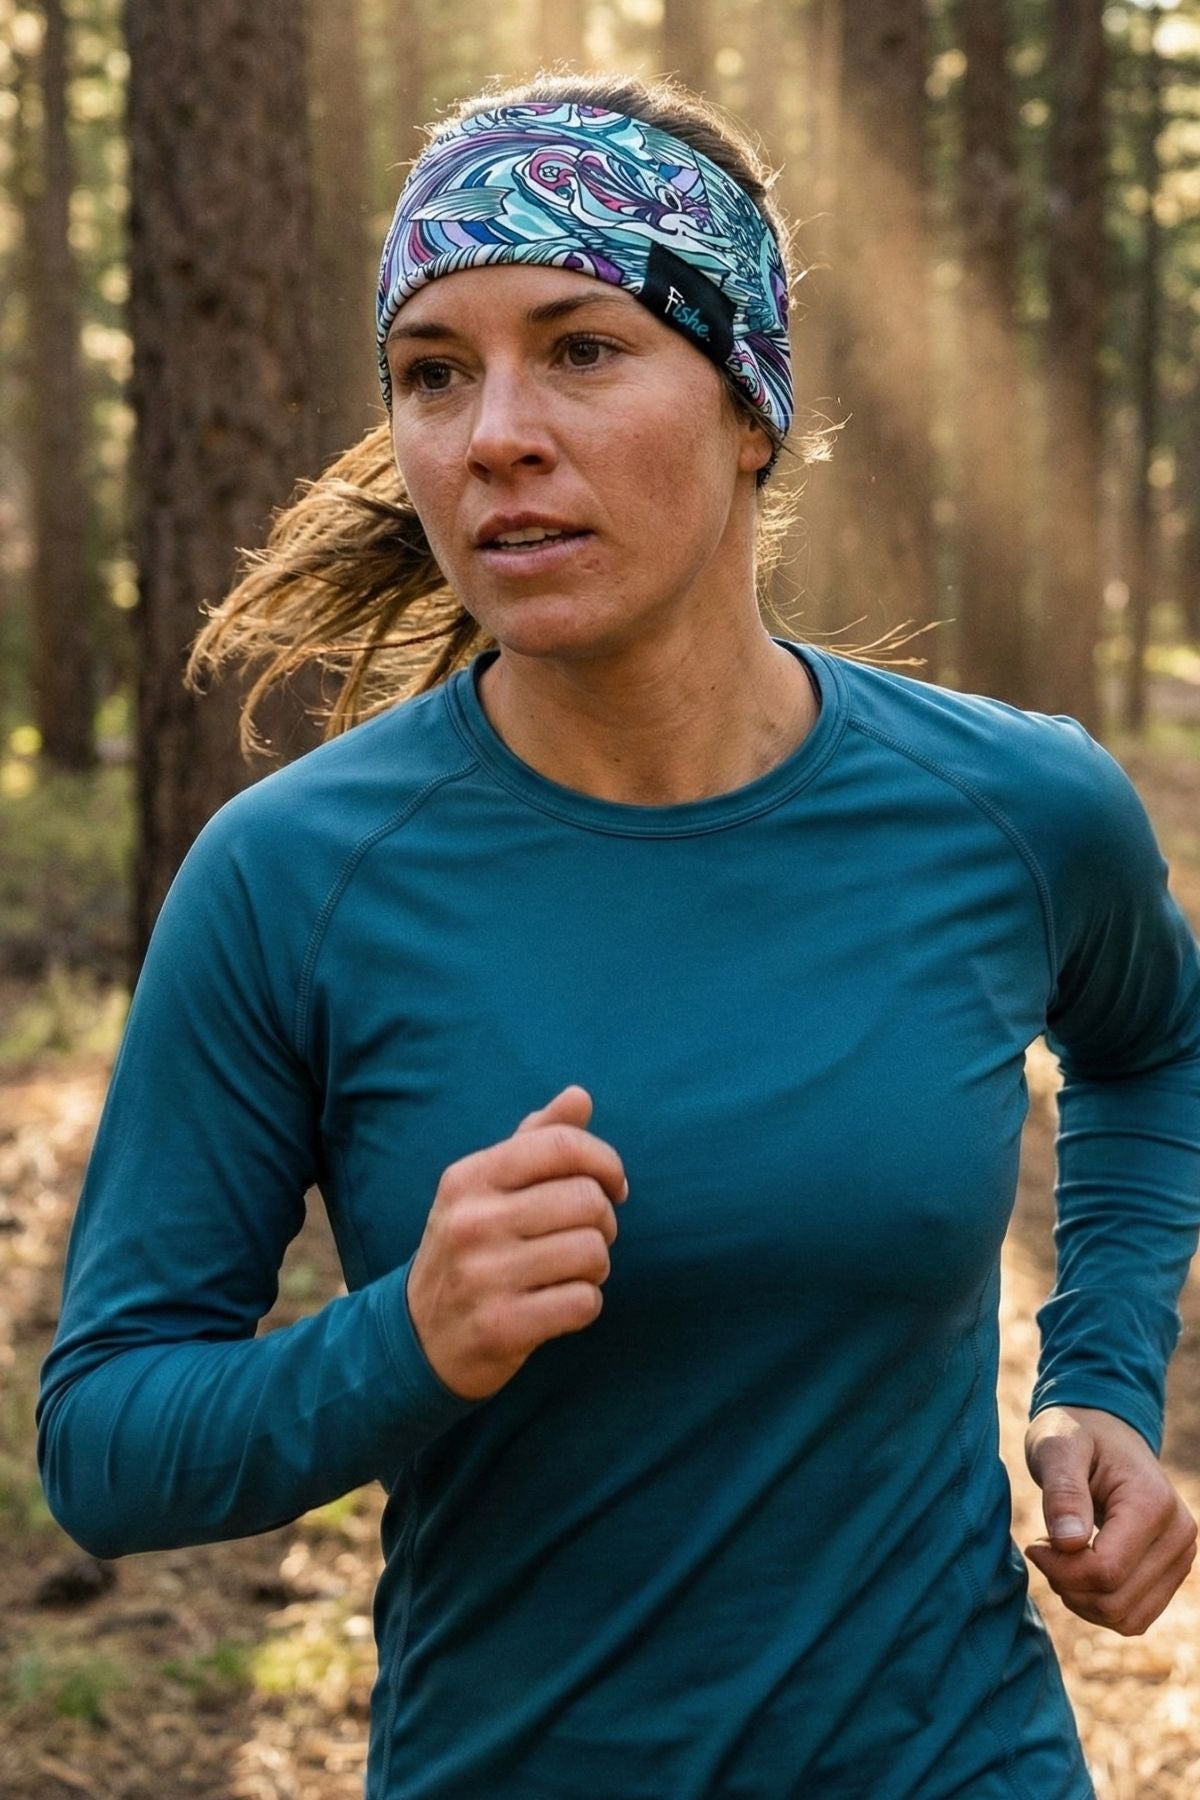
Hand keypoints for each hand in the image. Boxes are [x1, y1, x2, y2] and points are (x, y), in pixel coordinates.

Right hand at [405, 1086, 627, 1401]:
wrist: (419, 1337)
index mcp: (469, 1178)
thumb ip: (534, 1140)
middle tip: (586, 1237)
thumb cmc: (469, 1249)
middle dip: (604, 1222)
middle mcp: (472, 1221)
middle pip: (587, 1200)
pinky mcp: (501, 1327)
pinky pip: (584, 1303)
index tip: (614, 1186)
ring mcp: (483, 1276)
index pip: (561, 1145)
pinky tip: (559, 1306)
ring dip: (596, 1267)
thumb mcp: (485, 1189)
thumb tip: (580, 1096)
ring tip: (569, 1272)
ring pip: (592, 1252)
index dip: (605, 1162)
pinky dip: (585, 1305)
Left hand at [1023, 1404, 1197, 1635]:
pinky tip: (1078, 1572)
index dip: (1062, 1570)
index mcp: (1153, 1503)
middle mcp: (1179, 1535)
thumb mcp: (1057, 1447)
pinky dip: (1099, 1606)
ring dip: (1082, 1601)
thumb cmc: (1076, 1434)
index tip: (1035, 1545)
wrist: (1105, 1432)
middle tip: (1044, 1550)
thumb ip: (1063, 1491)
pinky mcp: (1171, 1573)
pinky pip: (1135, 1617)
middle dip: (1068, 1586)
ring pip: (1127, 1618)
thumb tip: (1068, 1543)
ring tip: (1061, 1560)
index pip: (1108, 1570)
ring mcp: (1180, 1558)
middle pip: (1116, 1600)